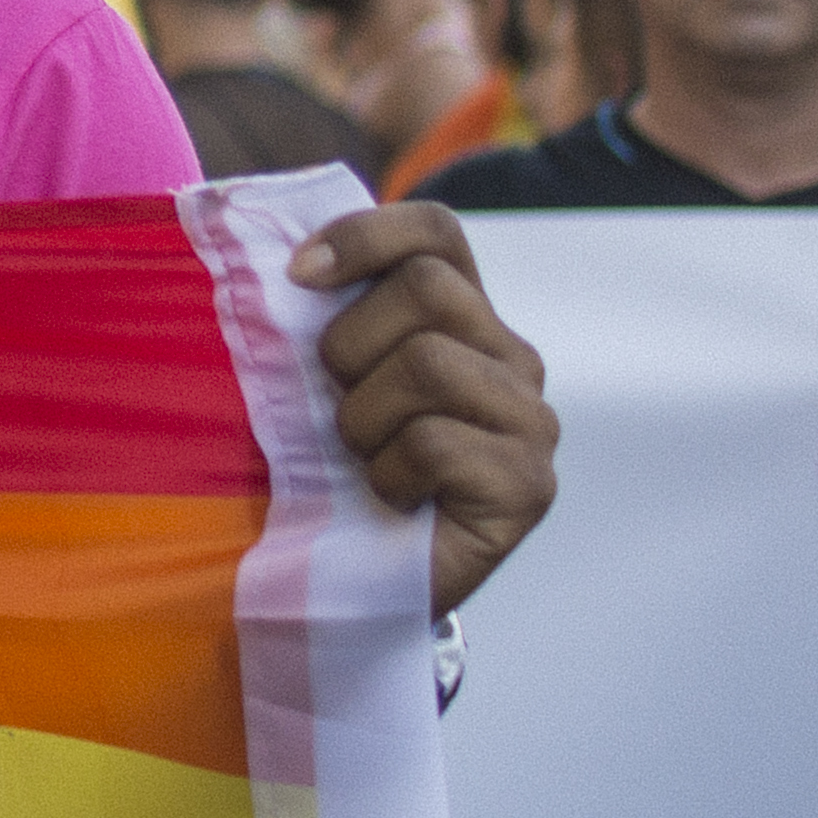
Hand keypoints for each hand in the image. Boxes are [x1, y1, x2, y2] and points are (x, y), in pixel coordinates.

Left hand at [289, 200, 556, 617]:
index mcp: (462, 320)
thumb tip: (286, 258)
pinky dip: (386, 474)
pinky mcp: (528, 486)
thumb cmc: (325, 474)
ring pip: (427, 363)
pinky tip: (392, 499)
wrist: (351, 584)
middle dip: (351, 347)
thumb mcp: (315, 382)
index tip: (299, 277)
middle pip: (426, 289)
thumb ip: (323, 315)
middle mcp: (512, 360)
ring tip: (365, 459)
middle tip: (337, 408)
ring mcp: (531, 422)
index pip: (437, 232)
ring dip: (362, 419)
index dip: (365, 236)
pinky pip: (434, 443)